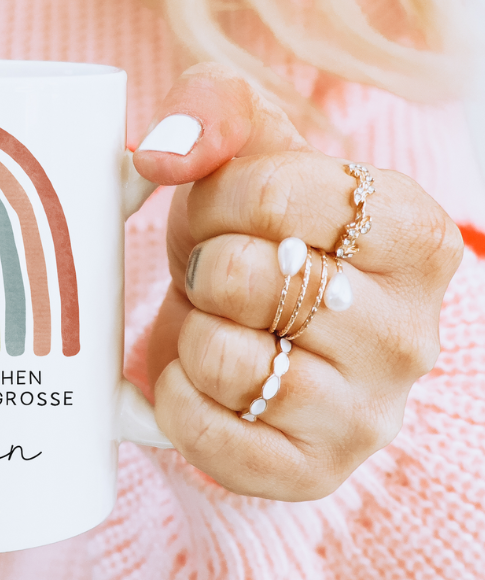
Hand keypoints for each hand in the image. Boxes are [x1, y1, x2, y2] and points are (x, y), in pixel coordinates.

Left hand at [133, 64, 462, 500]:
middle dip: (204, 267)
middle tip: (222, 276)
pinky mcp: (309, 471)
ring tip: (224, 325)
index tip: (223, 213)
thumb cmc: (257, 232)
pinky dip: (175, 395)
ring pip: (220, 356)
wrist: (257, 327)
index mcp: (416, 235)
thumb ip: (213, 108)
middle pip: (243, 278)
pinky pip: (199, 428)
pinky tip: (203, 377)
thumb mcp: (247, 147)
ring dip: (192, 331)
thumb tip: (163, 152)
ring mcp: (367, 414)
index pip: (272, 198)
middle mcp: (410, 333)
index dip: (215, 200)